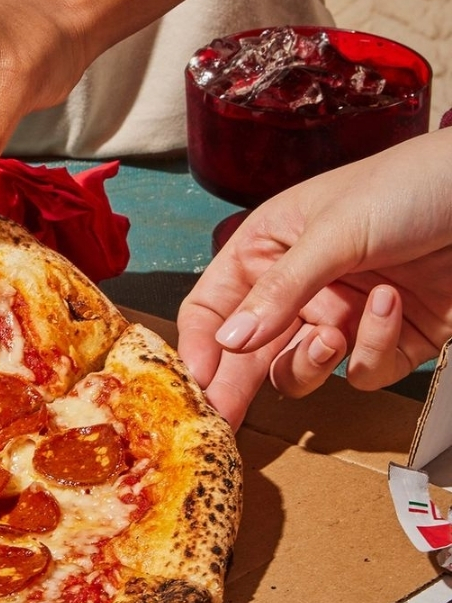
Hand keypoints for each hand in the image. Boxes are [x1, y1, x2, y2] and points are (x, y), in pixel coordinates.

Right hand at [177, 129, 451, 428]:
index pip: (214, 305)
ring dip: (312, 361)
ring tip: (332, 335)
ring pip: (300, 370)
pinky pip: (363, 370)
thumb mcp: (333, 231)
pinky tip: (393, 303)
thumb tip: (229, 342)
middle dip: (237, 384)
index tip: (194, 381)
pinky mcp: (389, 342)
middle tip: (224, 418)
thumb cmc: (409, 184)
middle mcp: (297, 288)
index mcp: (267, 249)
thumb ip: (280, 291)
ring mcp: (341, 316)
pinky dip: (375, 347)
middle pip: (248, 351)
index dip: (199, 343)